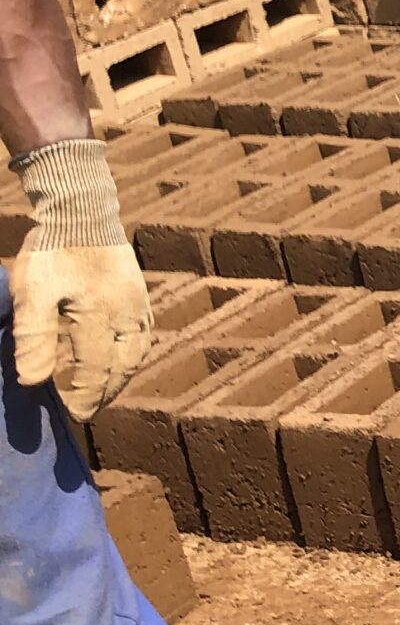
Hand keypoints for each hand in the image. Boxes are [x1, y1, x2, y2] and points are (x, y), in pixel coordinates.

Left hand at [12, 241, 152, 420]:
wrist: (81, 209)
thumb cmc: (52, 251)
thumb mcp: (32, 293)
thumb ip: (33, 338)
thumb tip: (32, 381)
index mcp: (100, 318)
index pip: (95, 371)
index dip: (84, 397)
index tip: (72, 415)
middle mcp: (127, 316)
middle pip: (123, 367)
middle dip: (107, 392)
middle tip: (88, 410)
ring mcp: (137, 304)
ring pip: (137, 352)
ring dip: (122, 376)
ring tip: (105, 389)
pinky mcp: (139, 294)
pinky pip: (142, 334)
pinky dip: (131, 354)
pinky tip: (119, 356)